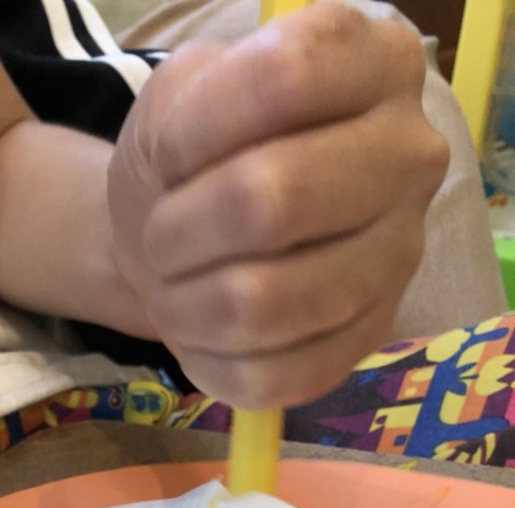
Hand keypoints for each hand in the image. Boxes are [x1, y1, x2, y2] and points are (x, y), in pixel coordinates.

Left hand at [107, 3, 448, 408]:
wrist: (187, 238)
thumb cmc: (193, 156)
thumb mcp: (176, 97)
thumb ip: (191, 104)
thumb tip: (212, 172)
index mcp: (375, 65)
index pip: (285, 79)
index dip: (195, 129)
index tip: (169, 157)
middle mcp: (409, 158)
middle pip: (274, 201)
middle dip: (179, 230)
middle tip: (161, 237)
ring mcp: (398, 258)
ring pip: (262, 304)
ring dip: (184, 304)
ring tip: (173, 287)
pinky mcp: (368, 341)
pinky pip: (270, 377)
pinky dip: (207, 362)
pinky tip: (202, 334)